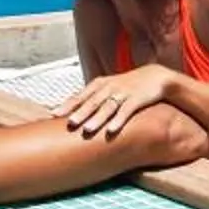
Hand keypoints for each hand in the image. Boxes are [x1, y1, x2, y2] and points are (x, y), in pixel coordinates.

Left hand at [63, 63, 178, 138]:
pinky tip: (111, 131)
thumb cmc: (127, 85)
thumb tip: (72, 112)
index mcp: (99, 85)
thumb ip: (93, 98)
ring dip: (96, 119)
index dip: (67, 105)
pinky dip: (118, 121)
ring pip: (107, 107)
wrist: (156, 77)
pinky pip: (126, 111)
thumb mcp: (109, 88)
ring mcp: (123, 93)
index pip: (80, 95)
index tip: (53, 114)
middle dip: (79, 112)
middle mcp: (109, 88)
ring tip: (87, 130)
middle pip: (92, 102)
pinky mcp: (137, 99)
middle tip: (68, 123)